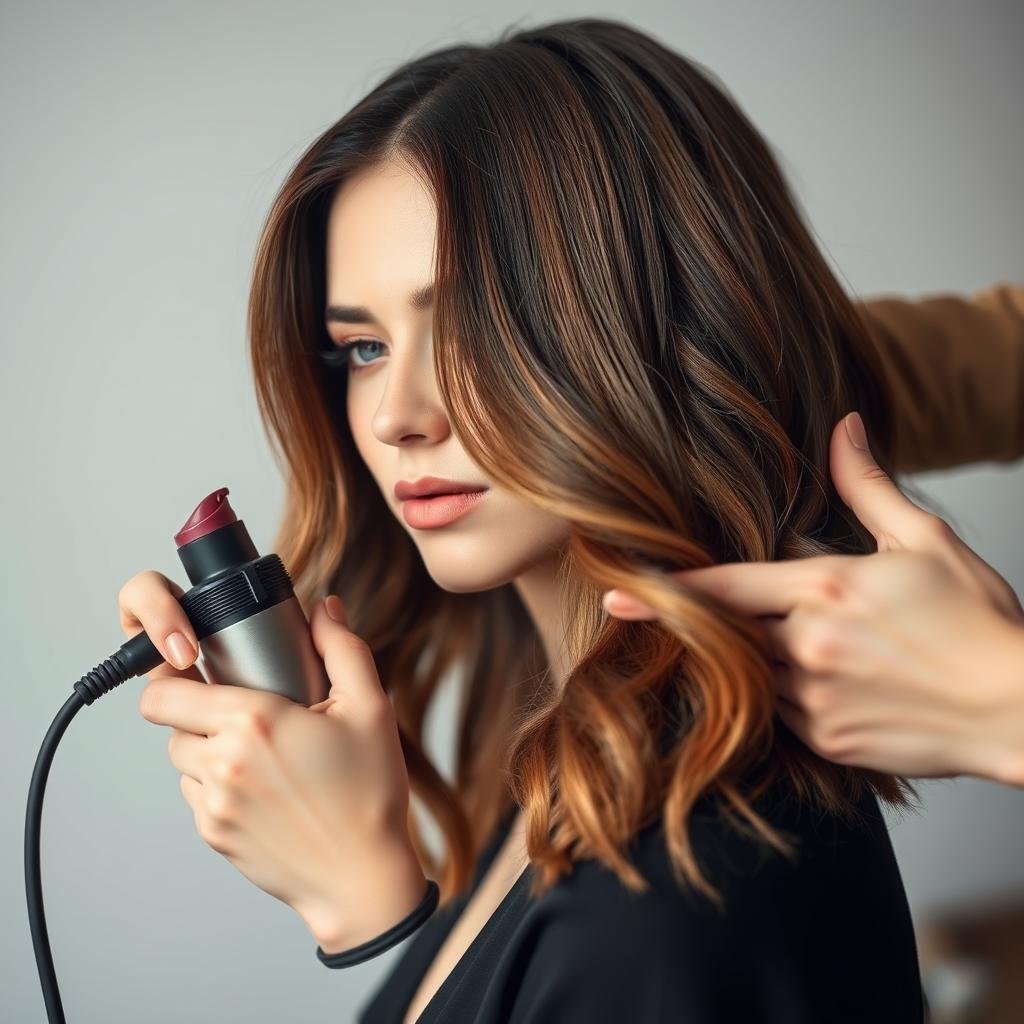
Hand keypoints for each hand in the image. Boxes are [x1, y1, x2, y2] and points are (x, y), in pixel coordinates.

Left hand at [121, 571, 428, 952]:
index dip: (172, 679)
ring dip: (207, 750)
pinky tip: (265, 786)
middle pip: (171, 724)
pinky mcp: (214, 837)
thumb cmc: (370, 793)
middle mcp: (222, 763)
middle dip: (200, 712)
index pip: (164, 694)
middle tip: (246, 712)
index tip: (198, 673)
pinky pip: (197, 797)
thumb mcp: (371, 709)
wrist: (362, 877)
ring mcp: (213, 805)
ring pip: (183, 761)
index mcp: (254, 722)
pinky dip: (219, 786)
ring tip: (258, 751)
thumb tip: (324, 609)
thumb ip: (343, 648)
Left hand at [601, 412, 1023, 785]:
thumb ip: (868, 486)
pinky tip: (810, 682)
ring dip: (743, 662)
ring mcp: (815, 699)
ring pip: (745, 677)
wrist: (1021, 709)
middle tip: (661, 623)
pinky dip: (774, 698)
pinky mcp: (827, 740)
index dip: (664, 590)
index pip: (722, 586)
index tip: (613, 594)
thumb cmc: (981, 623)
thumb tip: (845, 427)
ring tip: (776, 651)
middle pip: (722, 634)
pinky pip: (774, 717)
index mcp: (826, 588)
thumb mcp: (926, 541)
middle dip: (697, 629)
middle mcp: (809, 646)